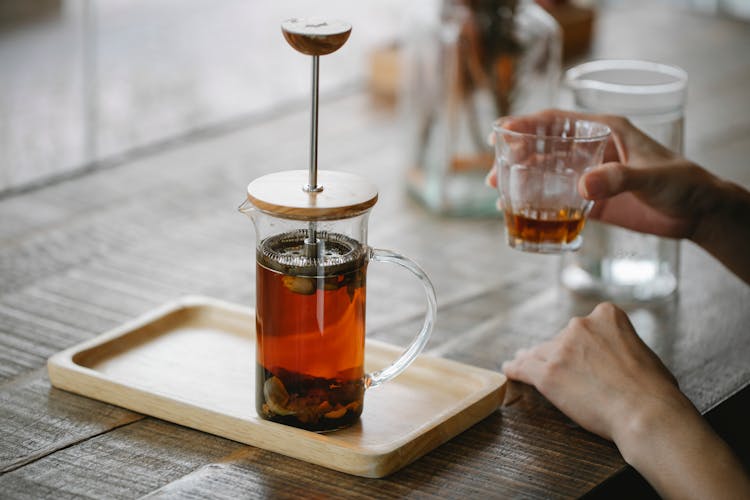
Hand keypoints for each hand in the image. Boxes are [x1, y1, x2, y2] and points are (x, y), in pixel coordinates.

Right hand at [487, 109, 749, 282]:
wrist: (697, 213)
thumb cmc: (682, 183)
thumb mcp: (651, 176)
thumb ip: (618, 179)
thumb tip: (581, 187)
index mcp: (605, 130)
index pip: (557, 121)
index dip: (526, 124)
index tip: (501, 133)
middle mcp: (591, 149)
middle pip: (544, 146)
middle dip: (515, 156)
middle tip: (493, 172)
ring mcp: (590, 175)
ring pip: (546, 172)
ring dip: (521, 179)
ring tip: (498, 190)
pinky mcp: (592, 200)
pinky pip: (557, 198)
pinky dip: (537, 203)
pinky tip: (519, 211)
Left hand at [501, 302, 689, 441]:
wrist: (646, 413)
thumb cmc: (654, 391)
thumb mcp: (643, 351)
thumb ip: (622, 346)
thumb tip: (620, 356)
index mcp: (607, 315)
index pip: (585, 325)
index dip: (582, 343)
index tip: (581, 354)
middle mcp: (580, 325)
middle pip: (561, 338)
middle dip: (561, 354)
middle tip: (565, 372)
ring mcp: (561, 348)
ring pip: (540, 353)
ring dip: (533, 359)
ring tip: (522, 361)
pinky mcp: (547, 373)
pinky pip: (523, 367)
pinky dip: (515, 369)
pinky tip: (509, 370)